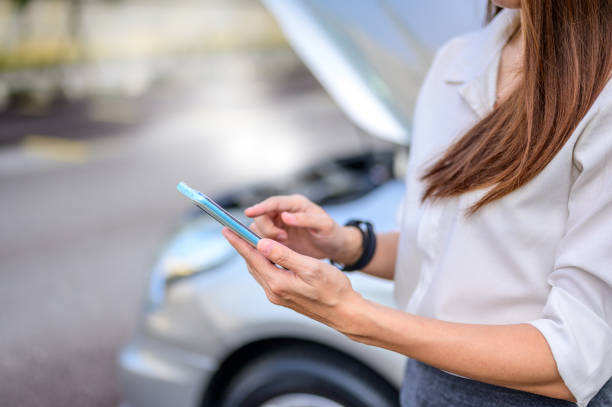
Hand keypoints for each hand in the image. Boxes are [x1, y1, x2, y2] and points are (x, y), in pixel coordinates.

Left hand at [222, 227, 363, 332]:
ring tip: (247, 239)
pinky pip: (267, 276)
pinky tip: (267, 255)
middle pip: (252, 263)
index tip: (227, 229)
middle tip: (234, 230)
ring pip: (259, 270)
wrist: (344, 312)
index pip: (252, 257)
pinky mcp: (284, 297)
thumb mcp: (310, 267)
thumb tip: (262, 244)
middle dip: (243, 246)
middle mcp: (274, 291)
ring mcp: (279, 296)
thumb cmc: (333, 290)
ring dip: (252, 254)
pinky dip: (263, 262)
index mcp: (278, 282)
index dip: (238, 241)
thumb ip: (284, 255)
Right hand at [244, 194, 361, 264]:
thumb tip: (285, 216)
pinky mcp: (278, 238)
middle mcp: (285, 212)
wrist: (336, 247)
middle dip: (267, 228)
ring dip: (266, 238)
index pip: (273, 202)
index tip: (248, 213)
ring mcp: (280, 225)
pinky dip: (265, 246)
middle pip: (262, 216)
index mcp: (296, 204)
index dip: (260, 207)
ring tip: (284, 245)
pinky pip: (263, 240)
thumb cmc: (333, 234)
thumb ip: (305, 219)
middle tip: (282, 239)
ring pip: (260, 228)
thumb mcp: (324, 225)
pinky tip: (275, 253)